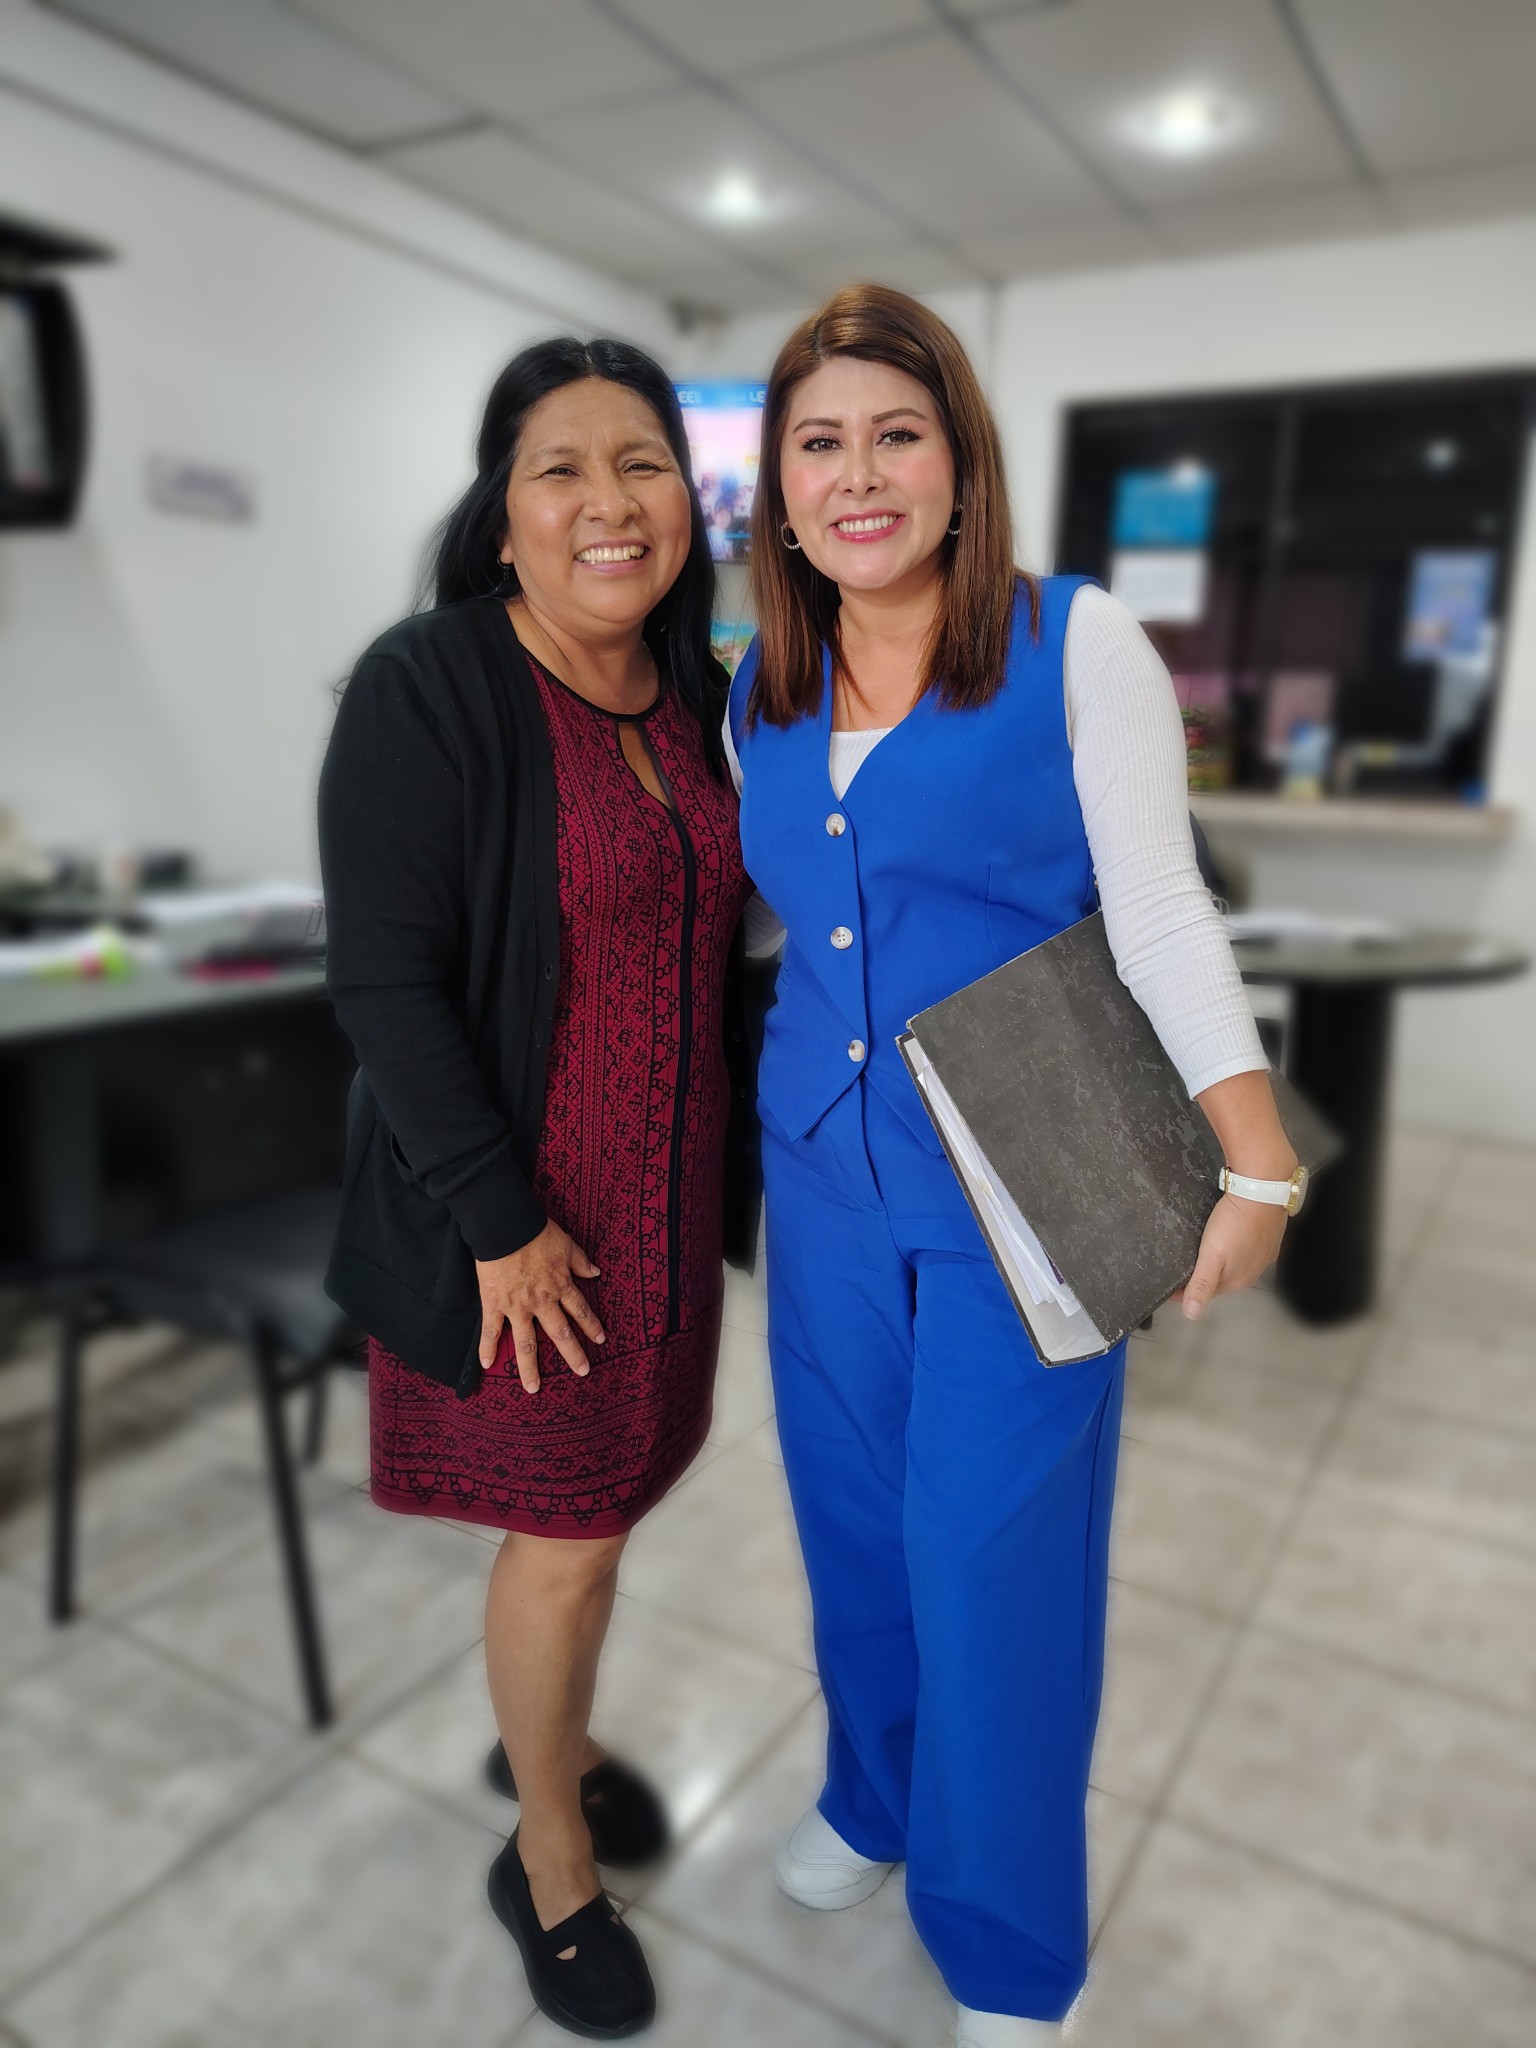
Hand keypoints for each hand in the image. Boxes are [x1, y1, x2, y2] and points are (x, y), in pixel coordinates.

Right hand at [475, 1221, 604, 1391]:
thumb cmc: (536, 1232)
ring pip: (526, 1342)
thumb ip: (580, 1261)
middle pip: (559, 1333)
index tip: (600, 1340)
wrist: (506, 1227)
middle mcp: (542, 1301)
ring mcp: (517, 1306)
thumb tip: (596, 1273)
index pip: (580, 1310)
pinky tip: (487, 1366)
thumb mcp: (566, 1244)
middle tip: (583, 1372)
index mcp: (560, 1285)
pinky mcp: (494, 1304)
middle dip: (572, 1354)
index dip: (591, 1326)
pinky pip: (491, 1331)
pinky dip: (487, 1348)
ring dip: (530, 1367)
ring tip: (533, 1388)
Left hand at [1172, 1190, 1288, 1320]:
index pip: (1206, 1292)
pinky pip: (1246, 1250)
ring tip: (1203, 1250)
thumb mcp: (1211, 1256)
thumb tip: (1192, 1313)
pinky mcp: (1267, 1240)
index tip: (1171, 1285)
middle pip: (1220, 1279)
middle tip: (1184, 1265)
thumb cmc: (1235, 1222)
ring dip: (1219, 1262)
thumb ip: (1201, 1284)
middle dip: (1202, 1276)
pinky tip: (1228, 1238)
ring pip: (1234, 1264)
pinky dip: (1234, 1248)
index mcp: (1236, 1280)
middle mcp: (1251, 1272)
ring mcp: (1261, 1256)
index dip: (1186, 1289)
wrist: (1261, 1192)